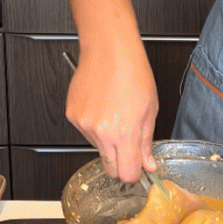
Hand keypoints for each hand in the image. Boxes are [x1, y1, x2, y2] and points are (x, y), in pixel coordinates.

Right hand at [64, 42, 159, 182]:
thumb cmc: (131, 72)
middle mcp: (101, 132)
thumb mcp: (149, 110)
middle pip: (110, 167)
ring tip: (113, 113)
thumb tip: (148, 164)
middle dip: (120, 162)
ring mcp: (84, 124)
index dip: (133, 174)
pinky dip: (94, 126)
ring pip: (98, 148)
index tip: (136, 168)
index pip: (126, 174)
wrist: (109, 49)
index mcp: (124, 133)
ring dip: (106, 140)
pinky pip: (85, 132)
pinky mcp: (73, 116)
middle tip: (127, 141)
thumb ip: (146, 142)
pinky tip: (101, 107)